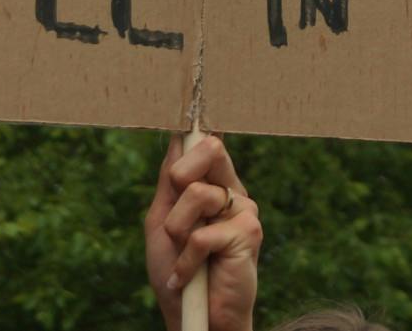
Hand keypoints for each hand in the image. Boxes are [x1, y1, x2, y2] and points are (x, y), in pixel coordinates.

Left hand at [145, 132, 261, 330]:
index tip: (189, 102)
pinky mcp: (248, 234)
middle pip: (211, 149)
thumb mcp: (163, 224)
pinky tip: (187, 278)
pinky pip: (200, 234)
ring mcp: (245, 211)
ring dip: (176, 233)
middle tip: (173, 217)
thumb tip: (177, 138)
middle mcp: (234, 193)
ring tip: (182, 260)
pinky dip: (185, 262)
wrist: (195, 320)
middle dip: (180, 175)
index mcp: (215, 187)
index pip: (206, 144)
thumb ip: (169, 184)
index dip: (195, 128)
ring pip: (196, 194)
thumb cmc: (178, 275)